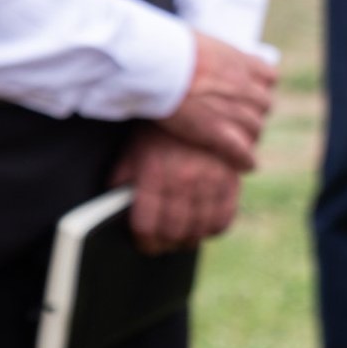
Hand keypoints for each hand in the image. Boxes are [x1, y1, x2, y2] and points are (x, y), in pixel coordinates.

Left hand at [111, 126, 243, 252]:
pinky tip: (205, 227)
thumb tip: (116, 212)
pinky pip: (225, 217)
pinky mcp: (231, 179)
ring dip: (190, 239)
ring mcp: (211, 181)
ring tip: (182, 238)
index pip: (147, 226)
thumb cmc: (158, 132)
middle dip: (166, 244)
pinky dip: (214, 229)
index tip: (144, 244)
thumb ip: (122, 184)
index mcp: (154, 176)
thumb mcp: (131, 154)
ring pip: (200, 229)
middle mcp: (184, 181)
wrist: (196, 103)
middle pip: (175, 232)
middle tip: (163, 244)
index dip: (145, 242)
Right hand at [156, 31, 275, 173]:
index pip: (269, 77)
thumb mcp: (199, 43)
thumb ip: (210, 54)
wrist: (159, 64)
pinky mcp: (219, 131)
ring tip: (238, 144)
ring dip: (248, 137)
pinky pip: (242, 151)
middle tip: (238, 123)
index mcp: (243, 62)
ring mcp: (236, 110)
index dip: (259, 87)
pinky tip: (245, 166)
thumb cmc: (167, 48)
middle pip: (263, 106)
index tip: (249, 94)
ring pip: (255, 129)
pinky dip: (245, 160)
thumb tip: (200, 53)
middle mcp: (246, 87)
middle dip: (253, 114)